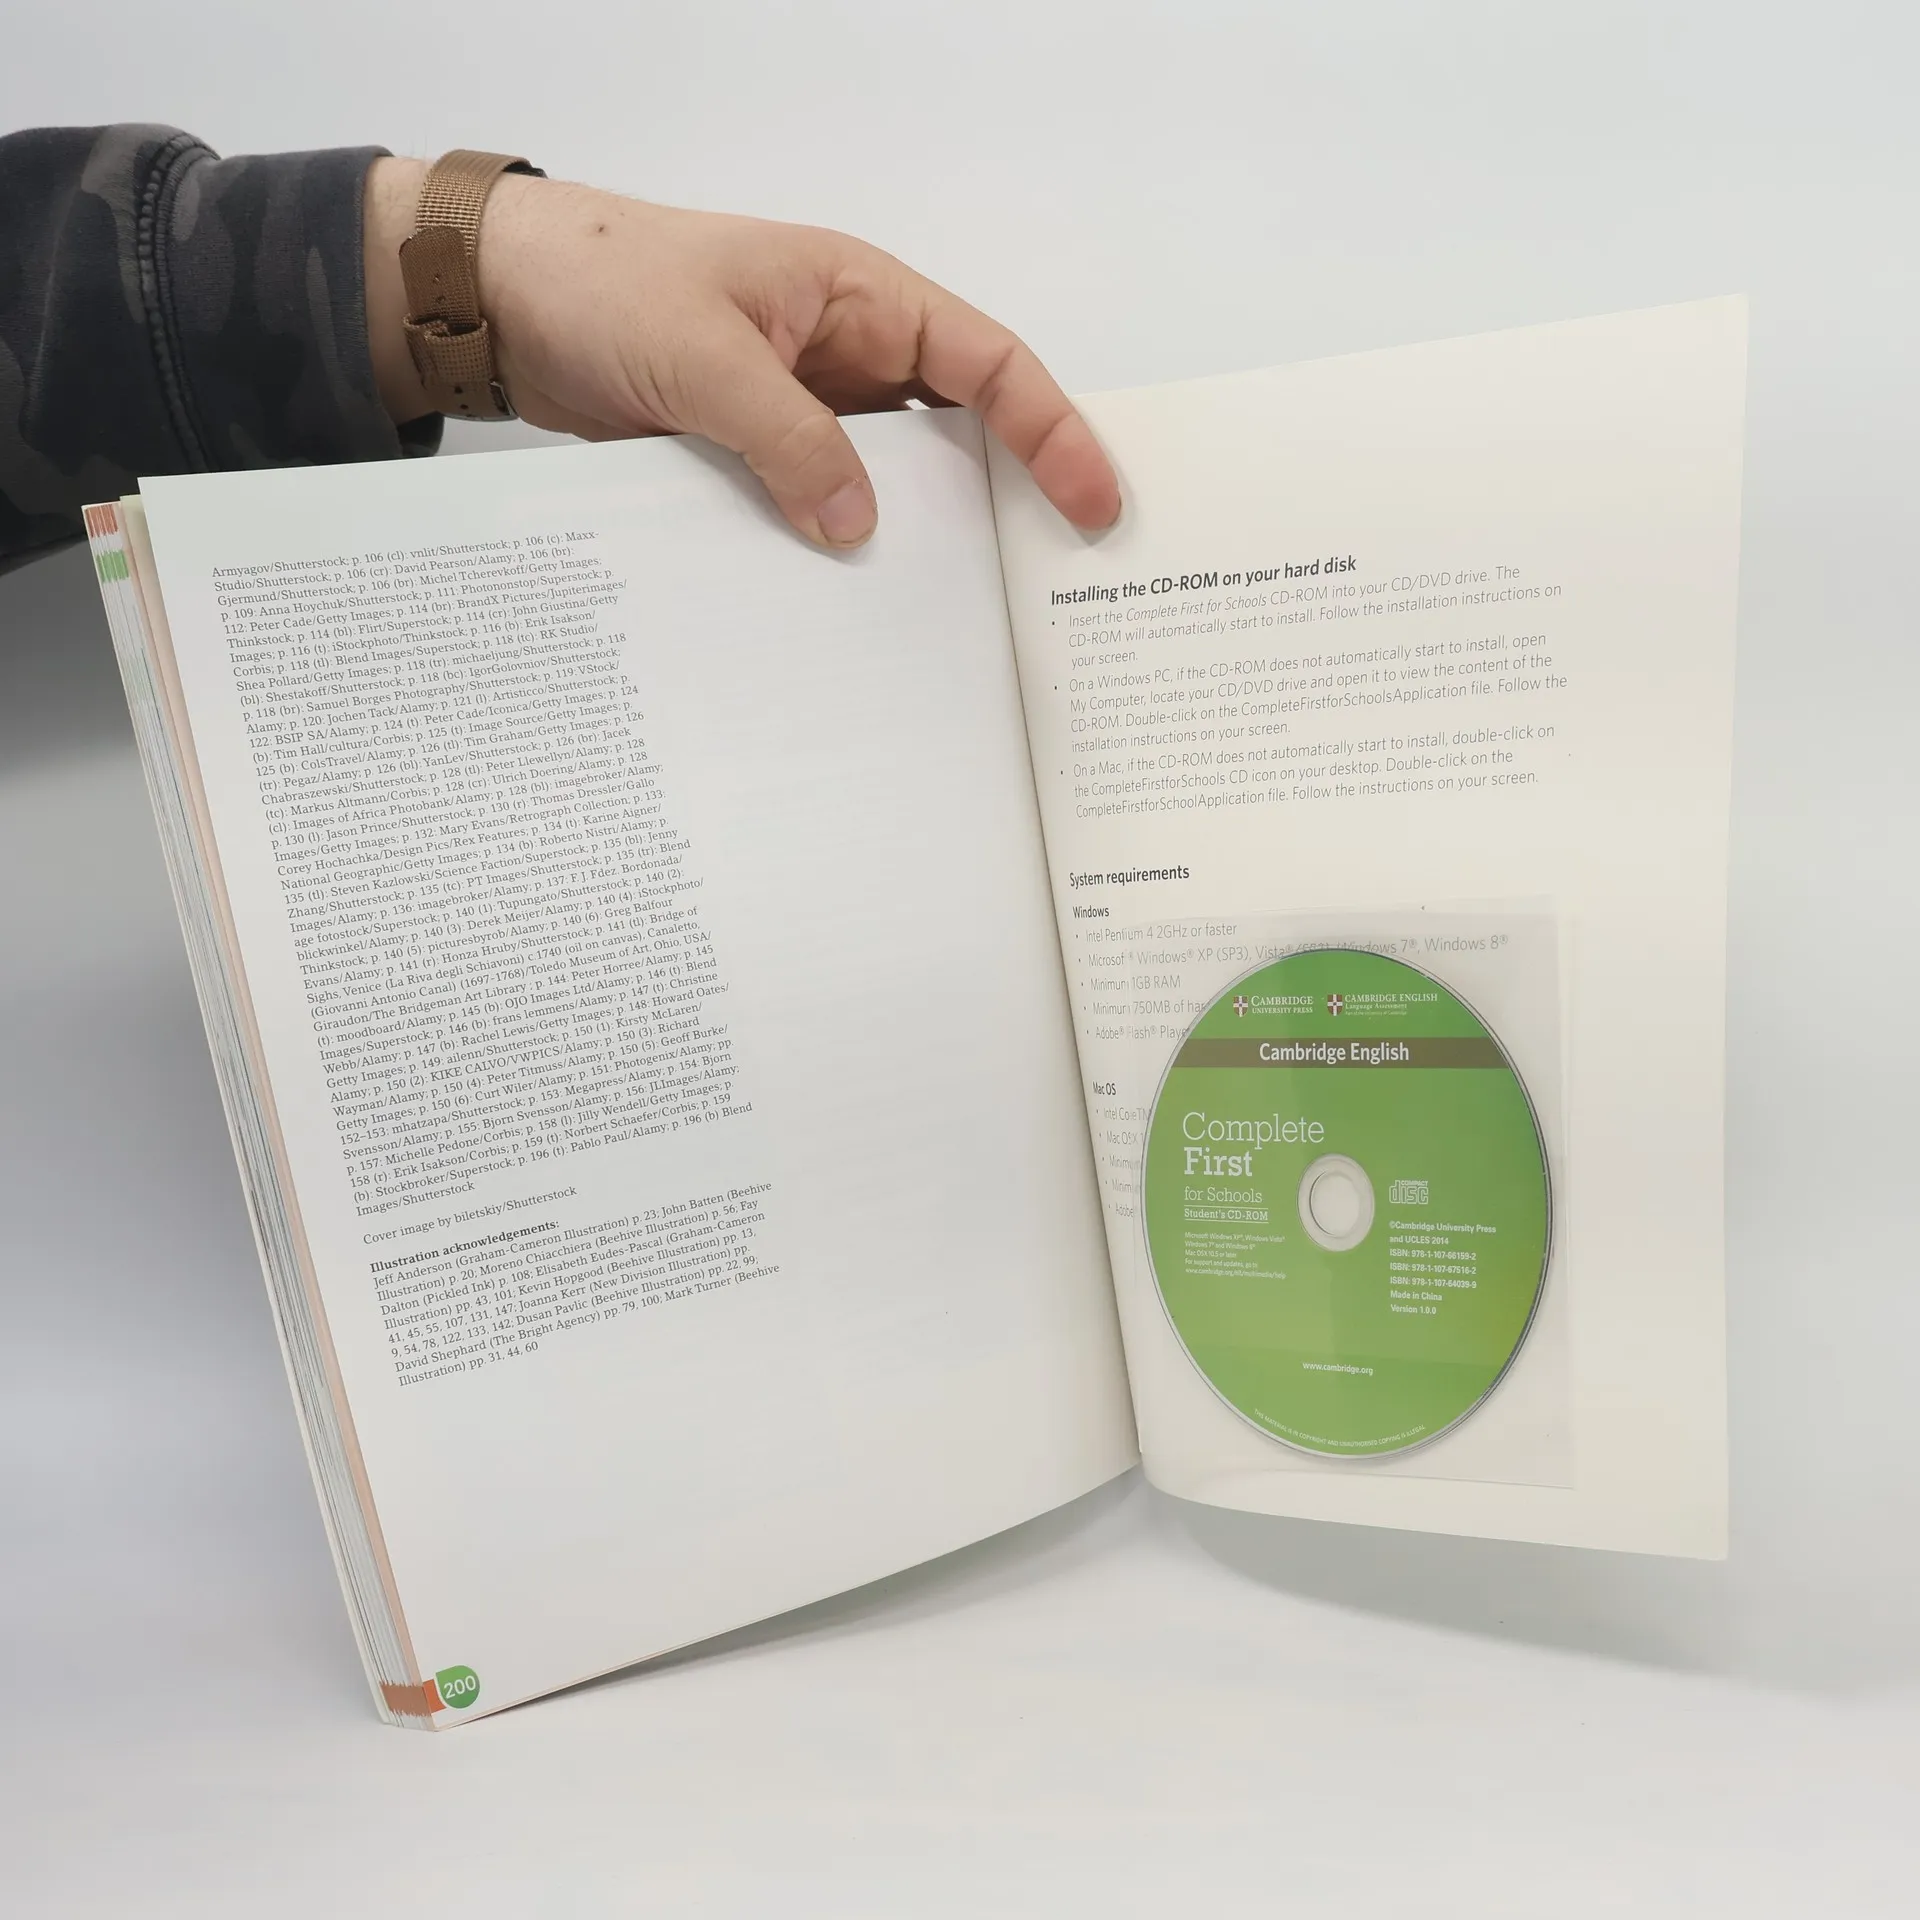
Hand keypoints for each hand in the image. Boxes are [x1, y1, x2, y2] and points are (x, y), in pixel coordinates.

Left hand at [363, 158, 1119, 548]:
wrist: (503, 301)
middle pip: (959, 433)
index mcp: (861, 300)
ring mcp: (806, 411)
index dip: (1053, 433)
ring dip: (921, 540)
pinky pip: (822, 507)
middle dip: (1008, 501)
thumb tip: (857, 530)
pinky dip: (845, 552)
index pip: (989, 366)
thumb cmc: (603, 279)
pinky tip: (858, 607)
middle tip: (1049, 585)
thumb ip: (788, 438)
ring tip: (964, 617)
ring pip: (893, 483)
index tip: (1092, 504)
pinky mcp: (758, 456)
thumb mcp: (703, 355)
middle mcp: (847, 356)